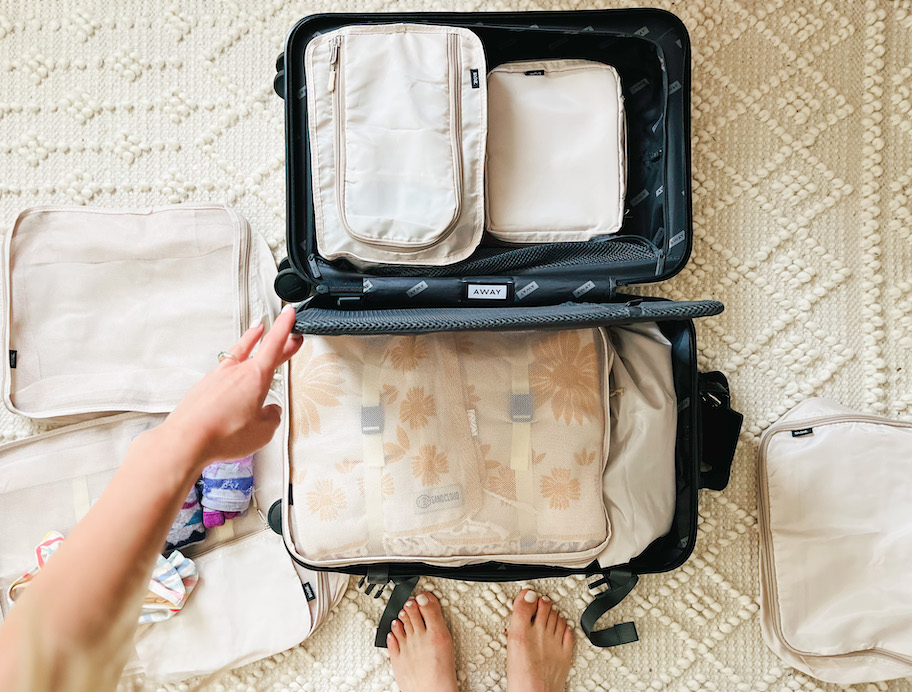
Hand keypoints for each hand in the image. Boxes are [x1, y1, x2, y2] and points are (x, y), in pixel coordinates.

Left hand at [159, 305, 302, 465]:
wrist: (185, 441)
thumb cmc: (222, 434)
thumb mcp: (263, 432)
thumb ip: (271, 418)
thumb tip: (271, 412)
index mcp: (255, 376)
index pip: (274, 343)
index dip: (284, 326)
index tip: (289, 313)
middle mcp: (235, 372)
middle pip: (260, 348)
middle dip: (276, 339)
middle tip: (289, 336)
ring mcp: (217, 377)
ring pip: (238, 355)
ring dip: (250, 344)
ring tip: (256, 337)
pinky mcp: (203, 387)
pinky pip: (223, 373)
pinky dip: (233, 371)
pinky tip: (235, 380)